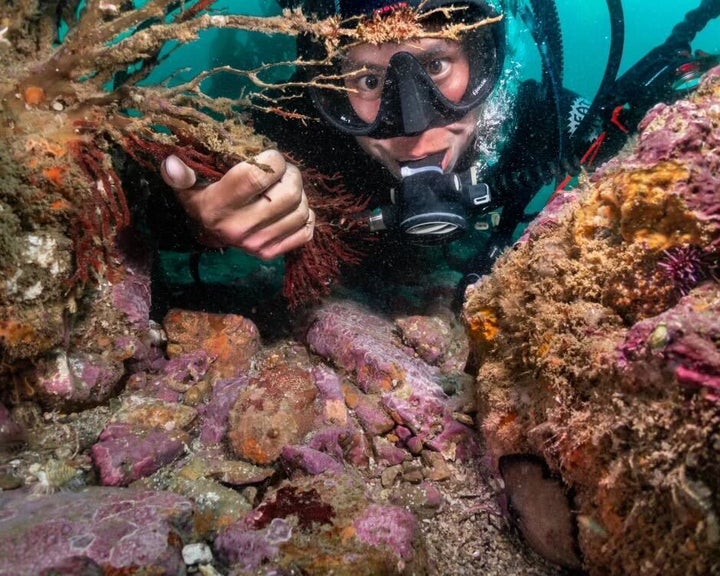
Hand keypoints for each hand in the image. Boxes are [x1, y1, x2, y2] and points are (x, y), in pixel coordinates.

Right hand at [160, 150, 314, 259]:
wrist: (207, 234)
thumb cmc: (203, 198)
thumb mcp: (189, 183)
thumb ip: (181, 173)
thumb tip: (172, 163)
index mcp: (217, 206)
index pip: (259, 175)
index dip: (273, 159)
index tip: (268, 156)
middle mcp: (238, 228)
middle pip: (289, 192)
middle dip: (291, 174)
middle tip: (282, 170)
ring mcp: (257, 244)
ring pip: (301, 210)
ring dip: (300, 193)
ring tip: (285, 187)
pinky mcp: (271, 253)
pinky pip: (305, 231)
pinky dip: (304, 215)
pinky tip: (290, 207)